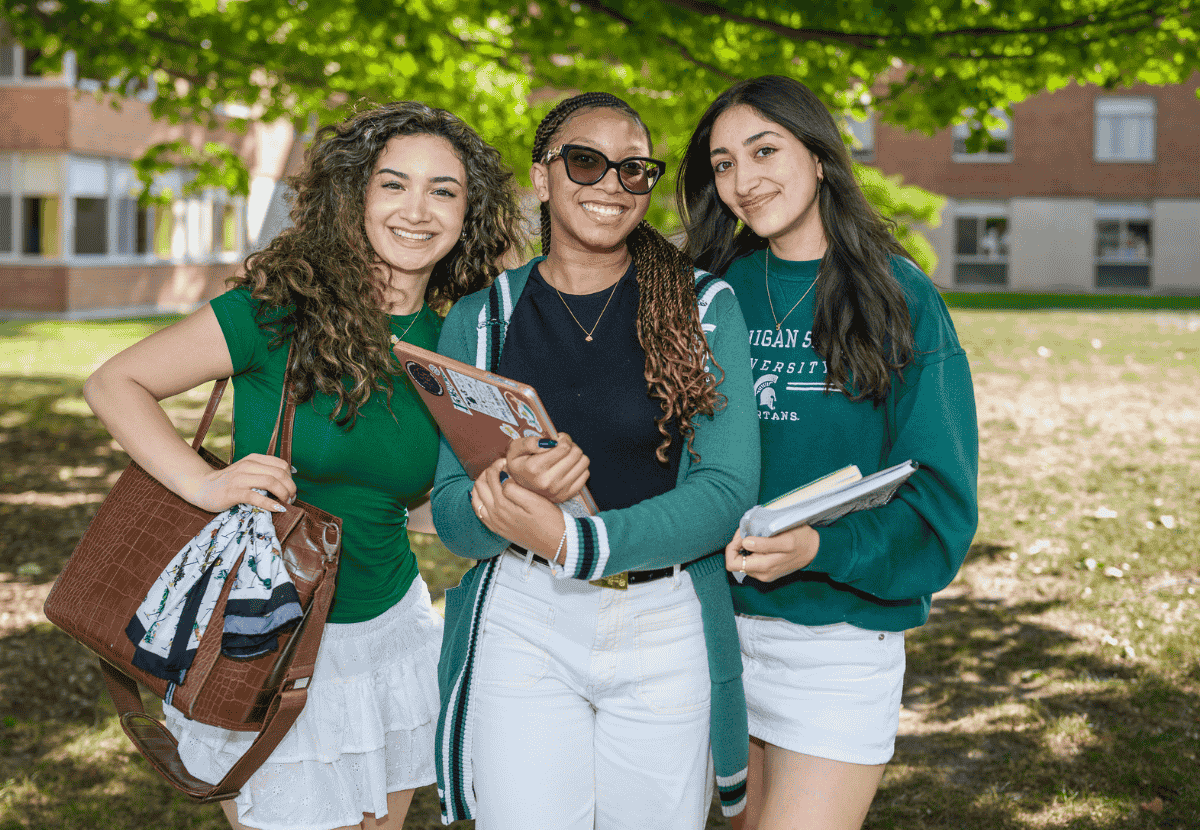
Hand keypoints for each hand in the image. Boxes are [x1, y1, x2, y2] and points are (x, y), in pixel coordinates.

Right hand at [179, 453, 296, 513]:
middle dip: (290, 488)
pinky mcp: (233, 492)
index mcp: (254, 459)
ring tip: (286, 503)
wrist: (202, 486)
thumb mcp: (248, 471)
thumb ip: (265, 471)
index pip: (281, 465)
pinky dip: (270, 503)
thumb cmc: (229, 482)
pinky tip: (277, 509)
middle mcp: (248, 465)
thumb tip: (291, 474)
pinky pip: (256, 496)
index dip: (290, 478)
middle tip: (291, 499)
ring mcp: (240, 478)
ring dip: (283, 494)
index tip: (291, 490)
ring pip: (270, 482)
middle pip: (279, 473)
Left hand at [471, 459, 566, 559]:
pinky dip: (479, 499)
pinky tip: (489, 494)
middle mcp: (494, 515)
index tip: (509, 461)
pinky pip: (479, 511)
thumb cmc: (550, 521)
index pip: (491, 476)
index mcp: (502, 505)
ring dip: (482, 484)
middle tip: (502, 467)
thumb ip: (514, 489)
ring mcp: (494, 523)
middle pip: (480, 485)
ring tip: (496, 477)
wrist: (556, 544)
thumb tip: (502, 476)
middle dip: (488, 472)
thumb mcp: (535, 501)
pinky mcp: (497, 529)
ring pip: (476, 498)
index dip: (498, 464)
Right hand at [504, 432, 589, 503]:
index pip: (564, 447)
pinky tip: (568, 467)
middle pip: (576, 453)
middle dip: (570, 445)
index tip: (557, 439)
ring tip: (566, 456)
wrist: (520, 489)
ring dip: (576, 455)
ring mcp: (559, 490)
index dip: (563, 438)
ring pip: (583, 462)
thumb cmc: (519, 466)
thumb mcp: (515, 450)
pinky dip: (579, 467)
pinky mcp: (567, 495)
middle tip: (562, 447)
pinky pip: (585, 474)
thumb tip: (549, 442)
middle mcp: (548, 481)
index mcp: (535, 468)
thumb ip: (529, 442)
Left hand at [724, 525, 819, 583]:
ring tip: (755, 534)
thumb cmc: (801, 540)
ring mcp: (764, 574)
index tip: (742, 534)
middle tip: (747, 531)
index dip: (733, 546)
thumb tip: (746, 543)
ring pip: (742, 561)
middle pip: (735, 561)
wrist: (815, 550)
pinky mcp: (767, 572)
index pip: (732, 563)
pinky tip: (759, 542)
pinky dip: (750, 551)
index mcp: (764, 567)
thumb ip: (765, 544)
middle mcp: (761, 574)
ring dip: (744, 547)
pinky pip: (750, 562)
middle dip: (738, 544)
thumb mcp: (786, 539)